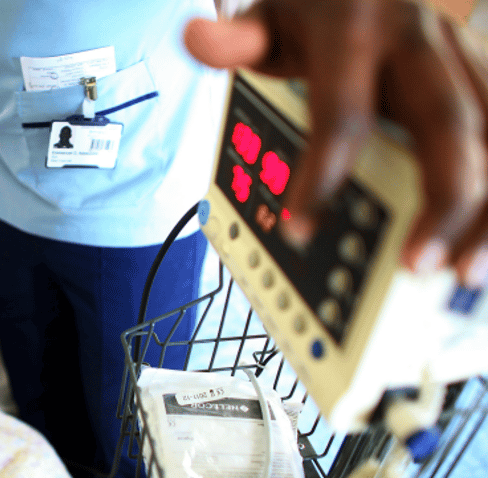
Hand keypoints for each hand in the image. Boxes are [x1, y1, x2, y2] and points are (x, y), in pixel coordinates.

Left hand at [185, 0, 487, 287]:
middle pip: (448, 123)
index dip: (322, 177)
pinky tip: (484, 239)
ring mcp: (458, 59)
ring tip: (467, 273)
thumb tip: (198, 38)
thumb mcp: (271, 17)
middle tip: (417, 266)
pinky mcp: (479, 76)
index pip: (343, 115)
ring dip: (487, 209)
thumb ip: (238, 38)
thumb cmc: (317, 6)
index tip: (301, 231)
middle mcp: (420, 43)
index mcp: (357, 31)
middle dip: (441, 200)